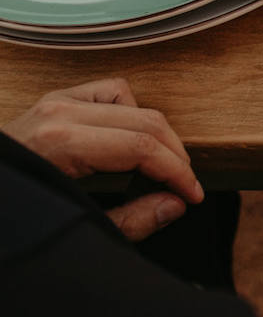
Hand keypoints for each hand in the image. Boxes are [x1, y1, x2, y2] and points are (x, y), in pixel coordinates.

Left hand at [3, 79, 203, 240]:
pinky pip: (110, 91)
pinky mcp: (56, 100)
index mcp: (61, 143)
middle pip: (147, 122)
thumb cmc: (16, 212)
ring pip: (134, 103)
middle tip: (184, 185)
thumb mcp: (74, 225)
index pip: (142, 148)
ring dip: (156, 133)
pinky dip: (129, 110)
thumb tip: (174, 203)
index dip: (177, 172)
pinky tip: (127, 137)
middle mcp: (60, 113)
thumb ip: (130, 219)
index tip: (191, 194)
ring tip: (160, 163)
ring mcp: (57, 102)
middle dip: (175, 156)